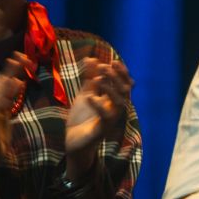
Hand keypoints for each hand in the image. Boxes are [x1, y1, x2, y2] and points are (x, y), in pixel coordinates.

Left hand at [63, 55, 130, 173]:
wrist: (73, 140)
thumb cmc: (82, 118)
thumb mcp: (85, 94)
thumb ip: (89, 78)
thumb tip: (92, 58)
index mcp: (112, 99)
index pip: (124, 83)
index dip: (122, 72)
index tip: (113, 61)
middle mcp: (115, 108)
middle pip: (126, 91)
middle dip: (117, 77)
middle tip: (105, 66)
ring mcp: (111, 119)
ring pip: (120, 103)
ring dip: (110, 89)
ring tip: (97, 78)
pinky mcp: (103, 129)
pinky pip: (106, 117)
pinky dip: (99, 105)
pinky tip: (89, 97)